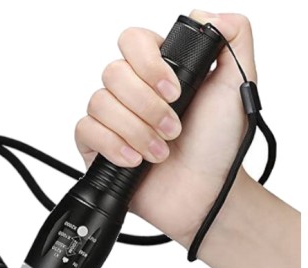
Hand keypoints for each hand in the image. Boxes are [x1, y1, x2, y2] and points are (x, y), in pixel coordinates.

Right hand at [75, 10, 255, 244]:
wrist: (204, 194)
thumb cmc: (219, 146)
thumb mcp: (238, 86)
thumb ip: (234, 38)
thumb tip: (206, 15)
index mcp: (159, 72)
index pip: (133, 41)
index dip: (148, 64)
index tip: (174, 91)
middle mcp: (133, 92)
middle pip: (113, 73)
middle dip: (146, 106)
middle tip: (173, 130)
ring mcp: (113, 120)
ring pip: (99, 102)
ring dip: (134, 130)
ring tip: (159, 153)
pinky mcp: (97, 147)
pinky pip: (85, 130)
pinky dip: (111, 144)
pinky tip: (134, 160)